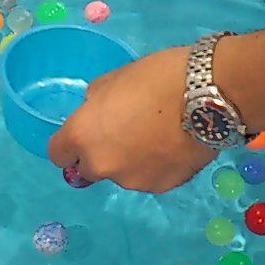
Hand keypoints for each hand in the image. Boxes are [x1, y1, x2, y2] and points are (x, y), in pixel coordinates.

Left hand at [46, 47, 215, 191]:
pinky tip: (173, 145)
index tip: (85, 132)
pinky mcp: (162, 187)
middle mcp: (102, 165)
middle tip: (125, 131)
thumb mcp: (112, 80)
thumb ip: (96, 104)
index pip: (57, 154)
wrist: (206, 95)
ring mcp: (132, 180)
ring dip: (130, 160)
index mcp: (82, 136)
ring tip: (157, 136)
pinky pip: (149, 177)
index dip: (69, 144)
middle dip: (100, 153)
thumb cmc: (155, 77)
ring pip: (122, 174)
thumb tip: (97, 114)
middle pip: (89, 168)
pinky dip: (155, 166)